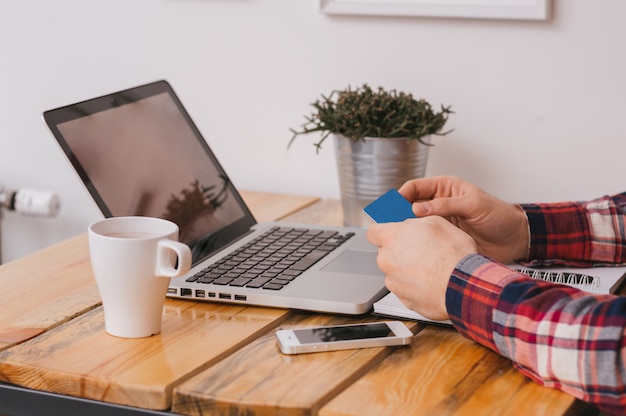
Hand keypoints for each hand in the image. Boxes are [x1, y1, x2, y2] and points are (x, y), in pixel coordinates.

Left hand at [367, 216, 476, 320]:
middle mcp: (387, 260)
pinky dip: (414, 287)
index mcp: (392, 238)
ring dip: (407, 270)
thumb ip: (416, 222)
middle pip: (386, 253)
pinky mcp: (403, 299)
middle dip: (398, 251)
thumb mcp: (437, 222)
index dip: (382, 232)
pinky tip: (431, 282)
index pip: (372, 232)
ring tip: (430, 268)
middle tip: (420, 251)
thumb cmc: (453, 254)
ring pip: (395, 273)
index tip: (391, 234)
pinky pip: (405, 289)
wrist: (463, 286)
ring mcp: (393, 281)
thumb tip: (411, 224)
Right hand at [398, 176, 528, 263]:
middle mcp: (438, 204)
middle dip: (399, 213)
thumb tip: (418, 208)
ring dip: (407, 229)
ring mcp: (440, 222)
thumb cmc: (499, 215)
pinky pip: (425, 239)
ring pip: (415, 224)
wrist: (514, 239)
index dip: (401, 195)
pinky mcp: (442, 238)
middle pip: (409, 206)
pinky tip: (413, 247)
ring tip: (400, 236)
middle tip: (391, 223)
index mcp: (444, 188)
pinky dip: (417, 242)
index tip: (393, 206)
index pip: (414, 188)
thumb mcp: (473, 205)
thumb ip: (446, 205)